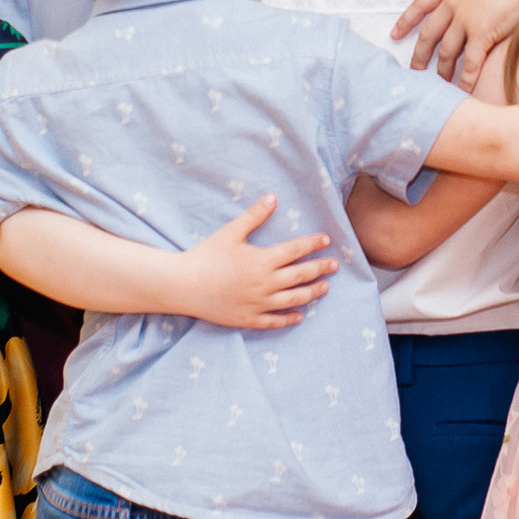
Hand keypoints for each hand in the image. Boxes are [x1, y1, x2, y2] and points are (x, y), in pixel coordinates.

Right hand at [174, 196, 338, 329]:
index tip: (327, 240)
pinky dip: (289, 318)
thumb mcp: (231, 232)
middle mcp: (265, 283)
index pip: (296, 251)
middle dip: (320, 269)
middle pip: (300, 275)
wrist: (184, 285)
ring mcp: (258, 304)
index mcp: (262, 260)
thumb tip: (273, 197)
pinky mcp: (248, 319)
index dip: (313, 244)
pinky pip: (274, 321)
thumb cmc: (206, 255)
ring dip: (311, 293)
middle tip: (335, 265)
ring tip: (324, 288)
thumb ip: (254, 216)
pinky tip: (299, 316)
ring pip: (293, 299)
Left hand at [395, 0, 518, 85]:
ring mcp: (465, 19)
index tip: (394, 35)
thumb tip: (459, 0)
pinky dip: (465, 79)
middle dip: (419, 55)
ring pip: (447, 51)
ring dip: (442, 70)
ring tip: (440, 84)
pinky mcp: (481, 33)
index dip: (406, 21)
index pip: (420, 5)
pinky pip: (470, 62)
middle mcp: (452, 3)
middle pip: (429, 34)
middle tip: (413, 72)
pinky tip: (462, 90)